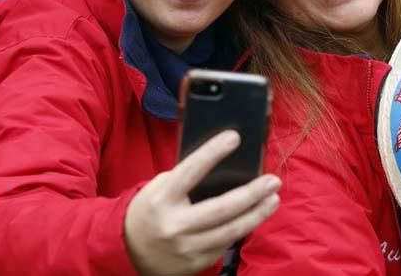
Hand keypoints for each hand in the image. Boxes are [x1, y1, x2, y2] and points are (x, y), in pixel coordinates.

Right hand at [124, 130, 280, 275]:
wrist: (127, 250)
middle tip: (273, 180)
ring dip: (257, 213)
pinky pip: (225, 244)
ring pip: (230, 230)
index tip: (234, 137)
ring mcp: (185, 247)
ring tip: (274, 198)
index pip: (191, 170)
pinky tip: (255, 216)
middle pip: (222, 208)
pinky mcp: (195, 263)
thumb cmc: (150, 209)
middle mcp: (174, 224)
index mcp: (162, 198)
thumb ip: (187, 178)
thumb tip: (224, 162)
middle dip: (252, 193)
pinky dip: (244, 228)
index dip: (213, 152)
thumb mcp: (160, 188)